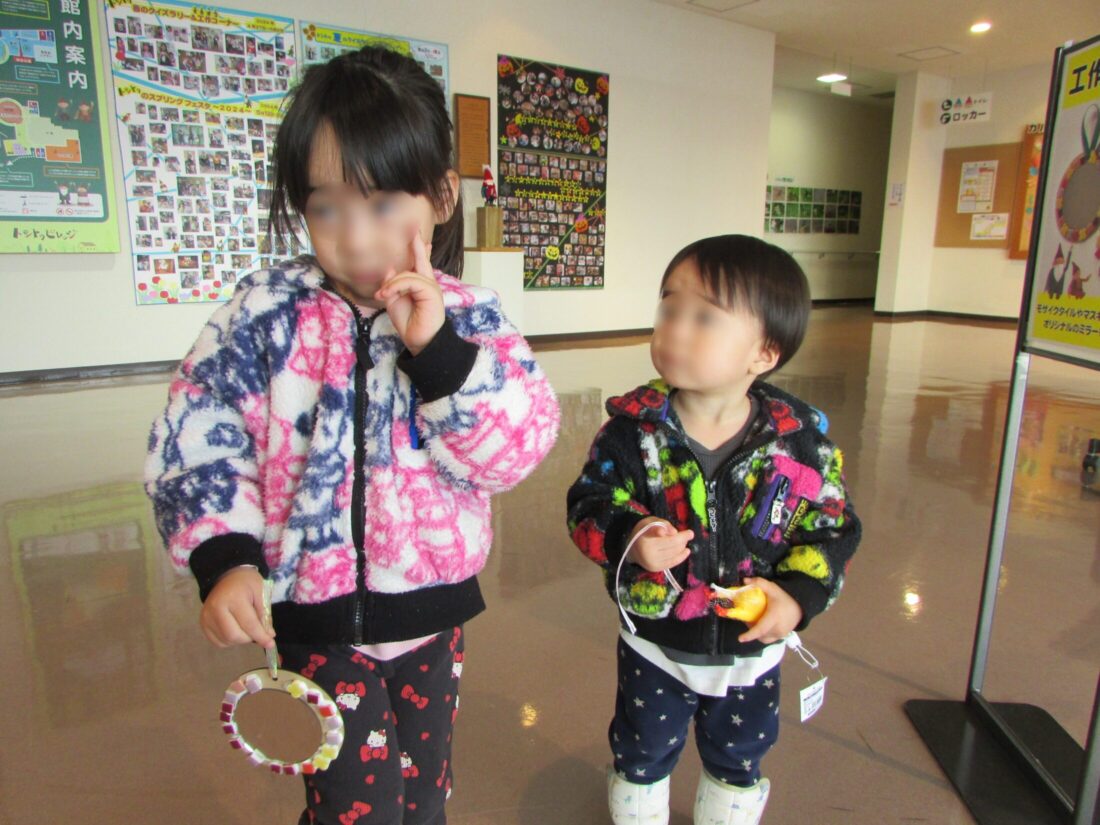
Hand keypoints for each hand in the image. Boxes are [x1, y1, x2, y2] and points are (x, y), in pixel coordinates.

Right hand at [199, 566, 275, 648]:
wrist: (227, 576)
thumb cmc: (247, 583)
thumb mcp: (261, 592)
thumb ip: (265, 614)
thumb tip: (269, 635)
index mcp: (233, 598)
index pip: (249, 624)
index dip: (261, 636)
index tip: (271, 644)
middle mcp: (216, 608)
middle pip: (234, 636)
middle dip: (249, 638)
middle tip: (257, 631)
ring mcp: (206, 617)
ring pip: (227, 640)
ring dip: (241, 639)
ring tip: (246, 626)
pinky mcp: (203, 623)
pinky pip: (218, 642)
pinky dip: (230, 640)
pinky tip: (236, 629)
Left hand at [374, 226, 444, 354]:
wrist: (419, 341)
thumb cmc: (408, 323)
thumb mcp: (394, 301)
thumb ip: (392, 284)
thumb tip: (390, 268)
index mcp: (420, 285)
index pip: (420, 263)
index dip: (419, 249)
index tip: (418, 236)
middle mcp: (428, 283)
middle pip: (421, 260)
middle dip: (417, 245)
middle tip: (413, 229)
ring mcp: (431, 287)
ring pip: (407, 274)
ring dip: (391, 283)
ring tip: (382, 295)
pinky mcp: (431, 292)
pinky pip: (410, 281)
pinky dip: (395, 286)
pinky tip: (386, 295)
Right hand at [626, 517, 692, 572]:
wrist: (632, 549)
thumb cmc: (645, 532)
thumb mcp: (650, 522)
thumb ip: (662, 524)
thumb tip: (674, 532)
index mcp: (643, 536)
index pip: (654, 532)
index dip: (664, 531)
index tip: (674, 531)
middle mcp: (646, 550)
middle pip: (671, 543)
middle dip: (683, 538)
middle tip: (690, 533)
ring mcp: (650, 561)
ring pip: (674, 553)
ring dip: (683, 546)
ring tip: (685, 541)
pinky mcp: (655, 568)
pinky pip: (672, 562)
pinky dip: (681, 556)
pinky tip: (686, 551)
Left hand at [736, 577, 802, 643]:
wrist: (800, 606)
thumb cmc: (785, 598)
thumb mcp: (773, 588)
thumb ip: (759, 583)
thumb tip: (745, 580)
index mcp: (774, 618)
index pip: (761, 629)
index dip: (750, 635)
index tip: (740, 638)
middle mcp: (777, 629)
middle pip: (759, 633)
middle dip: (750, 627)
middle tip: (747, 617)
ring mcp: (780, 635)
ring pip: (763, 637)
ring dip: (756, 632)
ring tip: (754, 621)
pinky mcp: (781, 636)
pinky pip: (768, 638)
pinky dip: (762, 634)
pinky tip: (761, 625)